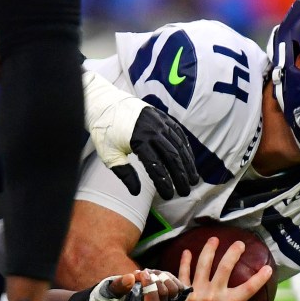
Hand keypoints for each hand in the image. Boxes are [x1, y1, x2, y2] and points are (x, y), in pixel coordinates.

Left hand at [83, 70, 198, 198]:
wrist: (106, 104)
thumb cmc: (106, 132)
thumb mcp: (109, 155)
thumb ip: (124, 174)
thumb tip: (136, 192)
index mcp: (138, 140)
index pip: (156, 166)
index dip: (164, 183)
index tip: (169, 196)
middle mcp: (153, 130)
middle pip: (172, 157)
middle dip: (181, 176)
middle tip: (185, 192)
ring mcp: (160, 122)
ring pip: (179, 145)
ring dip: (188, 164)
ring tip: (193, 179)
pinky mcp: (163, 117)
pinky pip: (179, 134)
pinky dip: (186, 148)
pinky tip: (189, 160)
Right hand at [91, 269, 192, 300]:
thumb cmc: (111, 300)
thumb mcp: (109, 293)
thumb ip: (118, 287)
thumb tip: (130, 278)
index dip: (149, 287)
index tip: (139, 274)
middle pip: (166, 294)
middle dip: (154, 279)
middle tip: (143, 273)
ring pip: (175, 290)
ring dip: (162, 277)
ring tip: (150, 273)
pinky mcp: (168, 297)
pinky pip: (178, 287)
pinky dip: (169, 277)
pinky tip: (158, 274)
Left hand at [175, 242, 273, 300]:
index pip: (249, 288)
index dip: (260, 277)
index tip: (268, 267)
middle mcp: (213, 296)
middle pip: (224, 268)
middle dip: (233, 253)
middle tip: (240, 244)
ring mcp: (196, 292)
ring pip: (203, 265)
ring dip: (209, 250)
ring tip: (215, 239)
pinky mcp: (182, 292)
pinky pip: (183, 272)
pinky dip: (185, 261)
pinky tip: (188, 251)